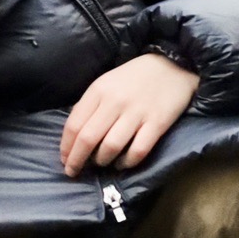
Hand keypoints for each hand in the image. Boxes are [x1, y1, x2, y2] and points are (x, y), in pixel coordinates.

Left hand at [61, 53, 199, 177]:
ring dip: (102, 161)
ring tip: (102, 163)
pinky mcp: (157, 123)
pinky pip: (137, 151)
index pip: (74, 125)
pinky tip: (122, 163)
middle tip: (74, 172)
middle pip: (88, 139)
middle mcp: (115, 101)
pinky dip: (127, 162)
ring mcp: (137, 113)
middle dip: (77, 161)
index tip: (65, 161)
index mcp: (99, 90)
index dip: (66, 148)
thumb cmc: (134, 78)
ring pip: (111, 147)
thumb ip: (90, 106)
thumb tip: (74, 137)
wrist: (173, 65)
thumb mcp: (106, 83)